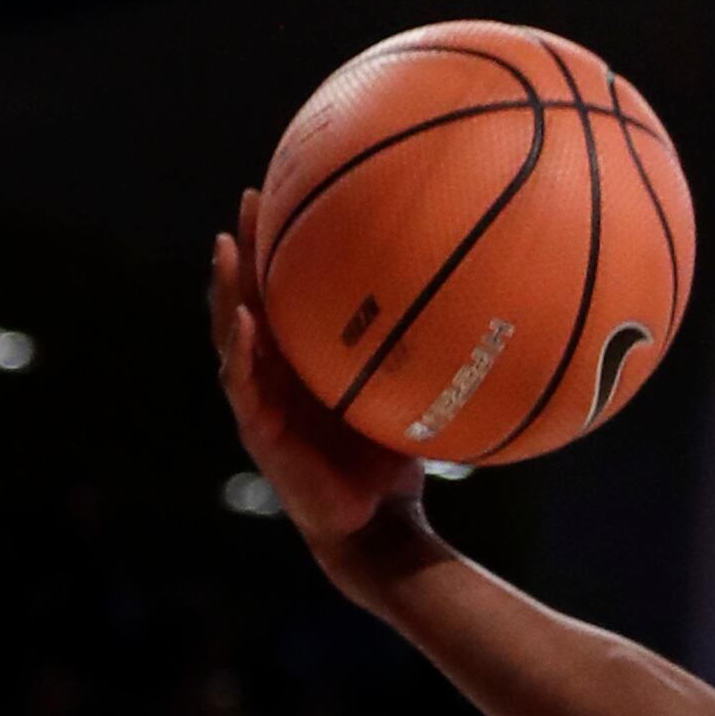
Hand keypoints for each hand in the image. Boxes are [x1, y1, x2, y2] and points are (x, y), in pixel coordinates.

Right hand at [208, 189, 423, 556]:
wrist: (379, 524)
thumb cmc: (396, 458)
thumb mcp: (412, 398)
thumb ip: (430, 358)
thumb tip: (487, 310)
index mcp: (303, 360)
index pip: (287, 292)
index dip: (282, 246)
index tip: (291, 191)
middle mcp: (275, 372)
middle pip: (251, 297)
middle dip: (248, 249)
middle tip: (251, 196)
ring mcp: (260, 398)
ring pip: (232, 332)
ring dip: (227, 288)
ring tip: (227, 244)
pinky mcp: (259, 430)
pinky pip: (242, 384)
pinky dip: (240, 351)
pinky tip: (243, 320)